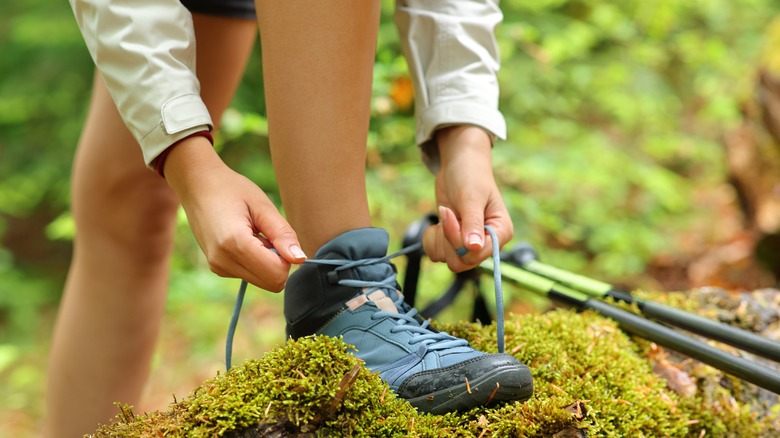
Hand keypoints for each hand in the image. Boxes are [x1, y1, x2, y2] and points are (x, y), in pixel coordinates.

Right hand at [163, 137, 305, 290]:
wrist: (197, 186)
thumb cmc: (232, 189)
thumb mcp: (263, 206)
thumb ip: (283, 234)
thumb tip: (300, 259)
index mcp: (235, 243)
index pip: (277, 274)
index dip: (287, 258)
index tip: (279, 236)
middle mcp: (223, 261)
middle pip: (271, 283)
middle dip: (278, 262)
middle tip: (266, 235)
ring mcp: (218, 267)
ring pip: (262, 281)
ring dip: (266, 261)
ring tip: (252, 233)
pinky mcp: (217, 268)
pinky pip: (249, 274)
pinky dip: (254, 260)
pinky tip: (243, 239)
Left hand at [422, 125, 513, 271]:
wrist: (459, 166)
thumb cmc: (470, 176)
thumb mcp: (471, 197)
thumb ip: (472, 223)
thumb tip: (473, 247)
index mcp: (501, 232)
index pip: (476, 254)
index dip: (457, 240)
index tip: (449, 214)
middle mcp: (488, 243)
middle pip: (462, 261)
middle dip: (448, 239)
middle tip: (447, 213)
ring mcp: (470, 245)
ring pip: (448, 260)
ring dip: (440, 239)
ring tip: (445, 214)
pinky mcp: (455, 243)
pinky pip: (438, 255)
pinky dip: (432, 240)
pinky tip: (437, 223)